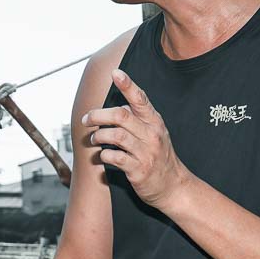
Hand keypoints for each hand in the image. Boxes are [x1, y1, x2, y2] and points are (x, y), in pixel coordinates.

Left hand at [83, 69, 191, 209]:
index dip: (127, 84)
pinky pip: (116, 158)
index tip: (115, 73)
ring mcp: (146, 152)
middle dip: (98, 115)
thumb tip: (119, 106)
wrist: (173, 185)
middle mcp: (151, 134)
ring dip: (99, 135)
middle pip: (121, 115)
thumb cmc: (158, 157)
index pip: (140, 99)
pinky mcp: (139, 169)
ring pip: (116, 136)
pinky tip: (102, 155)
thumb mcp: (154, 133)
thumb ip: (138, 119)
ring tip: (94, 139)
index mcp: (154, 121)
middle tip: (86, 119)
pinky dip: (104, 155)